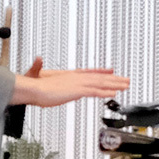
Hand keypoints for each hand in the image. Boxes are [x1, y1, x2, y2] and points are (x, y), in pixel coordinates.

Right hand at [10, 55, 130, 107]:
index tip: (111, 71)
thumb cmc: (34, 85)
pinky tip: (114, 94)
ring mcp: (77, 83)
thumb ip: (45, 73)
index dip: (102, 72)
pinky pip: (95, 91)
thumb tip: (43, 64)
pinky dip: (105, 92)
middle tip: (126, 80)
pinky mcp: (77, 91)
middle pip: (99, 77)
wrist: (32, 88)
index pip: (89, 72)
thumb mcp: (41, 78)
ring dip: (115, 84)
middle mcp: (75, 77)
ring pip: (100, 83)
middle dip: (114, 79)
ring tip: (126, 86)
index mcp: (69, 75)